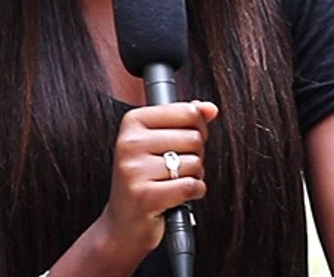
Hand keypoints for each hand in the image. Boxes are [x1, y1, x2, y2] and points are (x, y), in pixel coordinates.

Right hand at [97, 100, 218, 255]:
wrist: (123, 224)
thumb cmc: (144, 179)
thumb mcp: (160, 142)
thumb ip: (185, 120)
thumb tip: (211, 109)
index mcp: (133, 122)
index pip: (188, 111)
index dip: (198, 128)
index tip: (184, 142)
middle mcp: (130, 143)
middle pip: (194, 138)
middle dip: (195, 155)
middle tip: (175, 168)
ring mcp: (135, 170)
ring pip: (194, 163)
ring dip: (194, 176)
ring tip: (173, 182)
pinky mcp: (145, 196)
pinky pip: (191, 186)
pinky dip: (194, 192)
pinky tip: (178, 196)